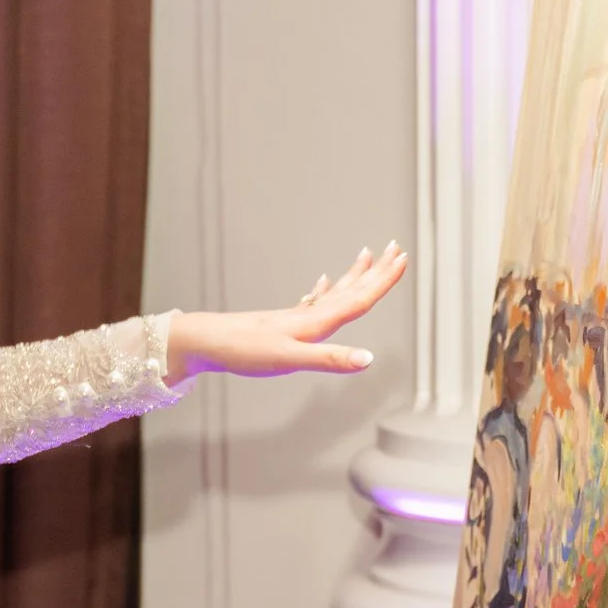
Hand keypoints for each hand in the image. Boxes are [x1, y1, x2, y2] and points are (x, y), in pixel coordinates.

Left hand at [164, 244, 408, 384]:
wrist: (205, 343)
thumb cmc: (245, 352)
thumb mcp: (290, 359)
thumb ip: (330, 359)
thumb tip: (369, 359)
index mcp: (315, 323)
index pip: (358, 300)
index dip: (382, 281)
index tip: (402, 258)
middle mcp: (308, 316)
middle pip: (350, 291)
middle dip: (375, 272)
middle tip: (396, 248)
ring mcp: (294, 318)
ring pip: (333, 294)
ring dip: (354, 276)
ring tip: (367, 256)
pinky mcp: (280, 324)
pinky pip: (311, 303)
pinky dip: (323, 291)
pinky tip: (322, 285)